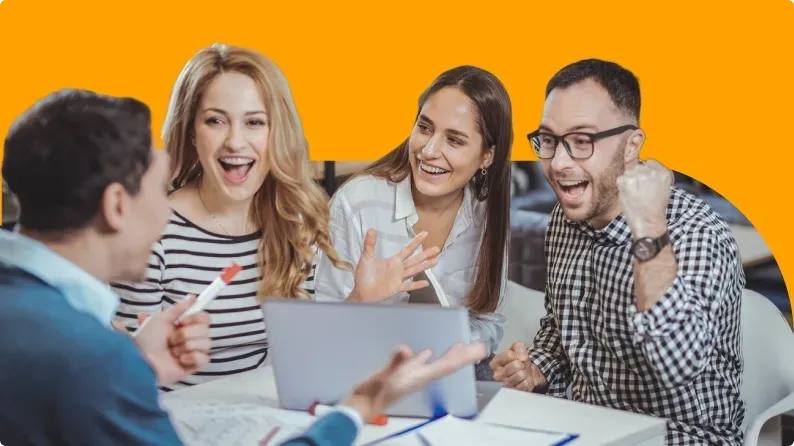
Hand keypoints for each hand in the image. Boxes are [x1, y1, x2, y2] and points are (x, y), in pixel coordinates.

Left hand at [133, 296, 210, 385]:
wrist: (141, 361)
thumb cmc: (147, 340)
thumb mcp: (161, 319)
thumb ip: (179, 307)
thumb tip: (192, 296)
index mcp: (184, 326)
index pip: (204, 318)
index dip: (196, 318)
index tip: (181, 321)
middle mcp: (191, 338)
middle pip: (206, 330)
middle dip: (187, 334)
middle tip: (171, 340)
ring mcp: (193, 352)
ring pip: (206, 344)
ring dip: (187, 346)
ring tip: (173, 352)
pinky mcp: (193, 365)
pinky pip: (204, 358)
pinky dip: (192, 358)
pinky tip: (180, 360)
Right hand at [342, 342, 486, 421]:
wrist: (363, 405)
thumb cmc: (374, 394)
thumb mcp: (385, 377)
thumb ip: (396, 363)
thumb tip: (406, 349)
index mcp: (421, 376)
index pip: (448, 365)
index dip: (464, 357)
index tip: (480, 350)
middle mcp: (421, 376)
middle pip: (448, 364)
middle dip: (464, 356)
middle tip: (479, 347)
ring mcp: (412, 375)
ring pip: (436, 363)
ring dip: (450, 355)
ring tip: (460, 346)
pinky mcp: (401, 373)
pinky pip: (419, 362)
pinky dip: (427, 356)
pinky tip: (428, 351)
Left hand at [348, 230, 440, 302]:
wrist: (361, 291)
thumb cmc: (364, 275)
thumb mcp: (366, 257)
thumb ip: (369, 244)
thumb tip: (370, 229)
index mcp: (393, 261)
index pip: (407, 249)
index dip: (416, 241)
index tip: (425, 233)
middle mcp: (399, 269)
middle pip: (415, 259)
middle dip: (425, 254)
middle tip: (437, 248)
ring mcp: (399, 279)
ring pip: (414, 270)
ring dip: (424, 266)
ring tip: (436, 261)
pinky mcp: (396, 288)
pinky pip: (408, 286)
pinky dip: (416, 285)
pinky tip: (426, 282)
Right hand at [490, 342, 546, 391]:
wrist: (525, 376)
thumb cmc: (518, 362)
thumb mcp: (517, 350)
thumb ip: (519, 347)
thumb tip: (522, 356)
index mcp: (494, 363)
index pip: (510, 355)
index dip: (518, 354)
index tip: (517, 357)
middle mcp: (496, 375)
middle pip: (516, 364)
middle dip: (522, 364)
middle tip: (521, 366)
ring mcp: (504, 385)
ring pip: (521, 374)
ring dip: (525, 372)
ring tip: (522, 372)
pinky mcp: (513, 392)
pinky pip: (525, 384)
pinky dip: (527, 381)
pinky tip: (523, 380)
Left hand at [616, 159, 673, 237]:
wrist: (648, 221)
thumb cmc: (655, 207)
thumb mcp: (664, 188)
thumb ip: (656, 176)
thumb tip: (647, 168)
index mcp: (663, 172)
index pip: (651, 162)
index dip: (646, 170)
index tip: (645, 178)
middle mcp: (650, 171)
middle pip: (638, 166)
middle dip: (637, 175)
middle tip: (638, 189)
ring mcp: (637, 174)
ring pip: (629, 172)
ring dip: (629, 180)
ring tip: (634, 193)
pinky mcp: (625, 180)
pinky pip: (621, 179)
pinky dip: (622, 187)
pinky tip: (629, 195)